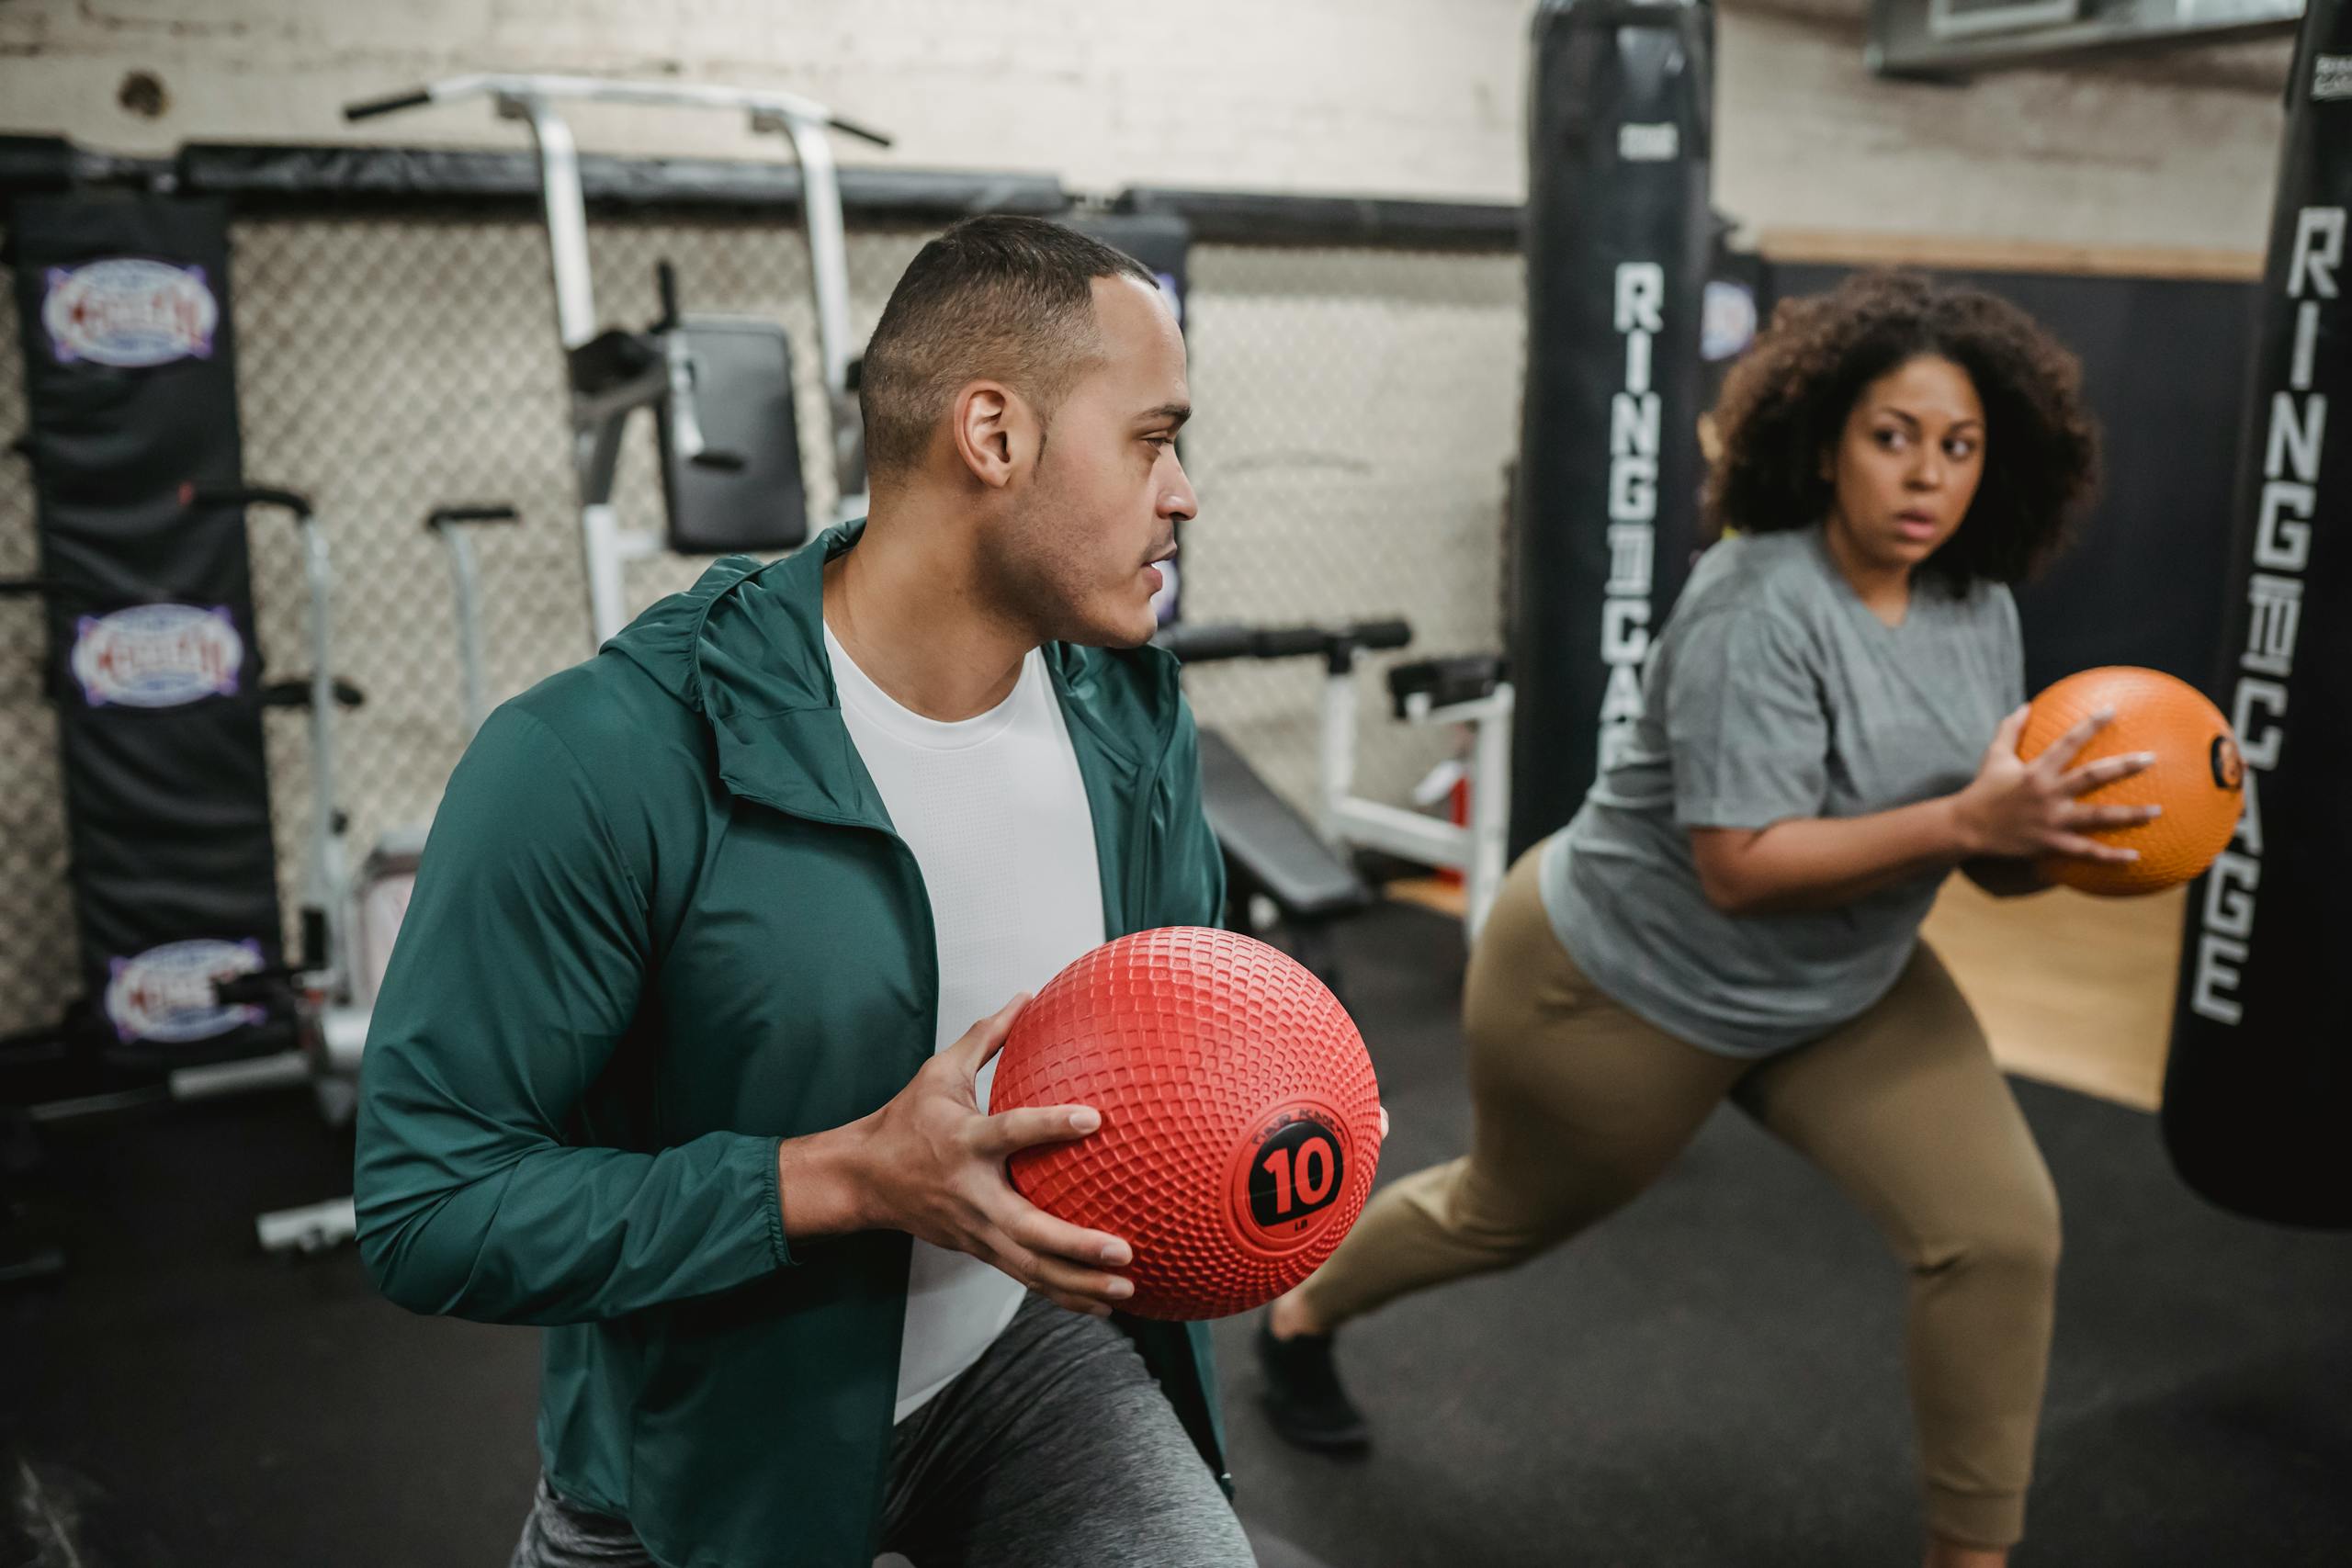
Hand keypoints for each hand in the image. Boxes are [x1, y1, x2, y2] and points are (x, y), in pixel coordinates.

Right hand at [848, 994, 1135, 1316]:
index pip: (1011, 1131)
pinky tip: (1104, 1303)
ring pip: (1029, 1267)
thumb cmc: (905, 1121)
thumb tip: (1027, 995)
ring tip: (1126, 1287)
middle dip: (1076, 1244)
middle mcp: (971, 1194)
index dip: (1050, 1125)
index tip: (1094, 1117)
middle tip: (1124, 1249)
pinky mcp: (977, 1250)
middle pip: (1027, 1229)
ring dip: (1078, 1283)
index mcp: (963, 1143)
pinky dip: (1063, 1293)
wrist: (862, 1180)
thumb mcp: (939, 1072)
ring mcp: (974, 1230)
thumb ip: (986, 1036)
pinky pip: (1025, 1276)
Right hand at [1952, 704, 2159, 863]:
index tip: (2112, 711)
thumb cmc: (1983, 789)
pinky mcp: (2051, 844)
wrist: (1966, 828)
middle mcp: (2048, 793)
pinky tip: (2136, 857)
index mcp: (2036, 770)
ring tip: (2159, 810)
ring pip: (2098, 816)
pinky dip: (2111, 856)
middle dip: (2124, 766)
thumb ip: (2010, 729)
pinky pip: (2086, 851)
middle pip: (2093, 777)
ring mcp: (2052, 820)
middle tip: (2151, 759)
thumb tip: (2025, 705)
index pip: (2068, 742)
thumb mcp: (1994, 756)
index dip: (2090, 725)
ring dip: (2130, 814)